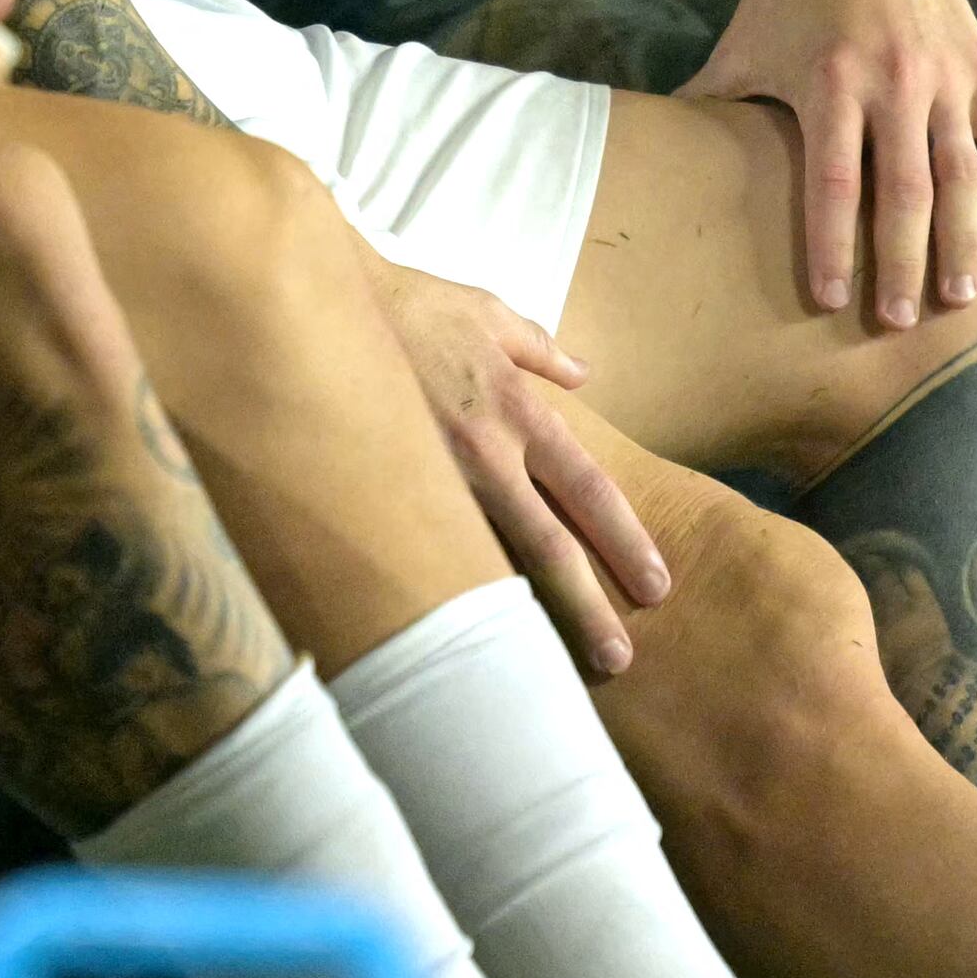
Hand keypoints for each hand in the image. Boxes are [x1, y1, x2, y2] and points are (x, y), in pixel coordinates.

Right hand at [362, 247, 667, 673]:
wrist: (322, 310)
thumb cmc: (407, 307)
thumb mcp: (487, 312)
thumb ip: (539, 347)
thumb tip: (580, 371)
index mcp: (517, 413)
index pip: (587, 489)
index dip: (624, 540)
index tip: (654, 584)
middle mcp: (483, 457)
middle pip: (548, 546)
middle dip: (587, 606)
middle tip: (621, 659)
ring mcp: (432, 484)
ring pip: (487, 564)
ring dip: (518, 619)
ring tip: (542, 670)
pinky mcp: (387, 496)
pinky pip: (429, 553)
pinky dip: (452, 594)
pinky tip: (460, 639)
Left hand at [681, 0, 976, 327]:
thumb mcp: (742, 44)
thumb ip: (707, 105)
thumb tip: (642, 164)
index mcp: (830, 81)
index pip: (833, 181)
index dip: (833, 245)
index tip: (834, 305)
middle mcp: (894, 80)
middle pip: (903, 188)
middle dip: (901, 262)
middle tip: (900, 325)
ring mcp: (944, 72)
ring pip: (962, 171)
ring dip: (965, 239)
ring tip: (963, 299)